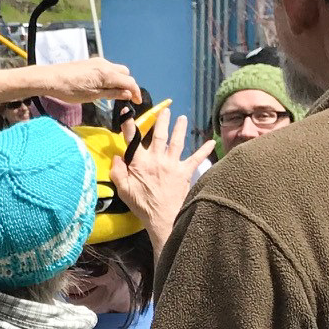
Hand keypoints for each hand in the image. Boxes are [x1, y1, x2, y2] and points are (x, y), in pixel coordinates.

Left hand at [34, 57, 142, 105]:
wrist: (50, 78)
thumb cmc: (69, 90)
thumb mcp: (92, 96)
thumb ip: (112, 94)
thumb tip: (128, 94)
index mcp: (107, 73)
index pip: (129, 81)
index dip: (136, 92)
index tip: (138, 102)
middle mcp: (105, 64)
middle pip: (125, 73)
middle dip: (128, 85)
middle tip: (125, 98)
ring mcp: (97, 61)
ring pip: (116, 70)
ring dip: (119, 80)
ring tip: (113, 94)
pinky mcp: (90, 62)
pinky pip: (107, 69)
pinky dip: (111, 77)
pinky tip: (103, 86)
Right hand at [111, 107, 211, 238]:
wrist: (163, 218)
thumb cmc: (141, 205)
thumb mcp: (123, 190)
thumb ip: (117, 171)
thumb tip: (117, 156)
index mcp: (140, 163)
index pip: (132, 139)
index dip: (128, 124)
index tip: (126, 111)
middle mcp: (157, 159)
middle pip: (159, 135)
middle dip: (161, 121)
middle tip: (165, 110)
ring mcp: (172, 165)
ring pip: (177, 142)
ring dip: (180, 128)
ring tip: (182, 118)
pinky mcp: (185, 172)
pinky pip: (196, 159)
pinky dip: (204, 151)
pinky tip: (211, 142)